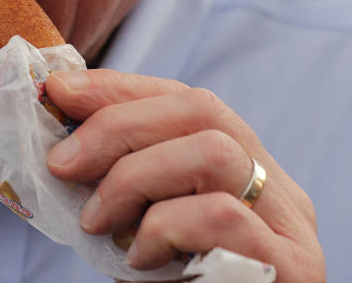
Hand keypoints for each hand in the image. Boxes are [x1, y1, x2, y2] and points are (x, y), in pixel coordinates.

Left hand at [44, 69, 324, 282]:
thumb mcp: (139, 232)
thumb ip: (117, 187)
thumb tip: (58, 140)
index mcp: (245, 176)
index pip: (187, 100)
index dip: (122, 88)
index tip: (60, 90)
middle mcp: (279, 193)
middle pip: (204, 110)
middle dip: (117, 124)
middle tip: (61, 163)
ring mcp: (292, 230)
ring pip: (215, 152)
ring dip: (134, 177)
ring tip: (96, 222)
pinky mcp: (292, 271)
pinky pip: (219, 217)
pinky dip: (161, 227)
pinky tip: (137, 260)